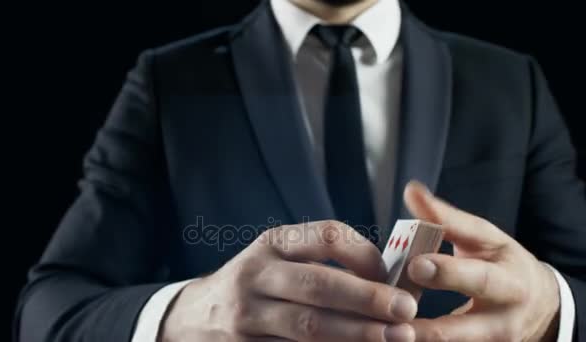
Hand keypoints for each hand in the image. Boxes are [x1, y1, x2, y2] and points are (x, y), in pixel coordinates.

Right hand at [161, 220, 417, 340]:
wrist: (195, 317)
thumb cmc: (255, 283)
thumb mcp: (279, 259)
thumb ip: (322, 264)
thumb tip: (387, 280)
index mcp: (273, 243)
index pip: (326, 236)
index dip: (364, 254)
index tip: (389, 273)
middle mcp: (257, 274)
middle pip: (318, 284)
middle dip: (366, 298)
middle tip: (405, 310)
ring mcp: (247, 315)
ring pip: (307, 326)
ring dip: (355, 333)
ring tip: (394, 338)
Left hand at [403, 181, 559, 341]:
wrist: (540, 306)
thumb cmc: (502, 263)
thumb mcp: (483, 238)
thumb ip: (446, 218)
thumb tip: (412, 190)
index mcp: (508, 281)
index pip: (478, 278)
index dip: (447, 273)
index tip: (415, 265)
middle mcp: (502, 320)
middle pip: (462, 329)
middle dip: (428, 326)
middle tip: (394, 314)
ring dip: (416, 340)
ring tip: (384, 333)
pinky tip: (389, 338)